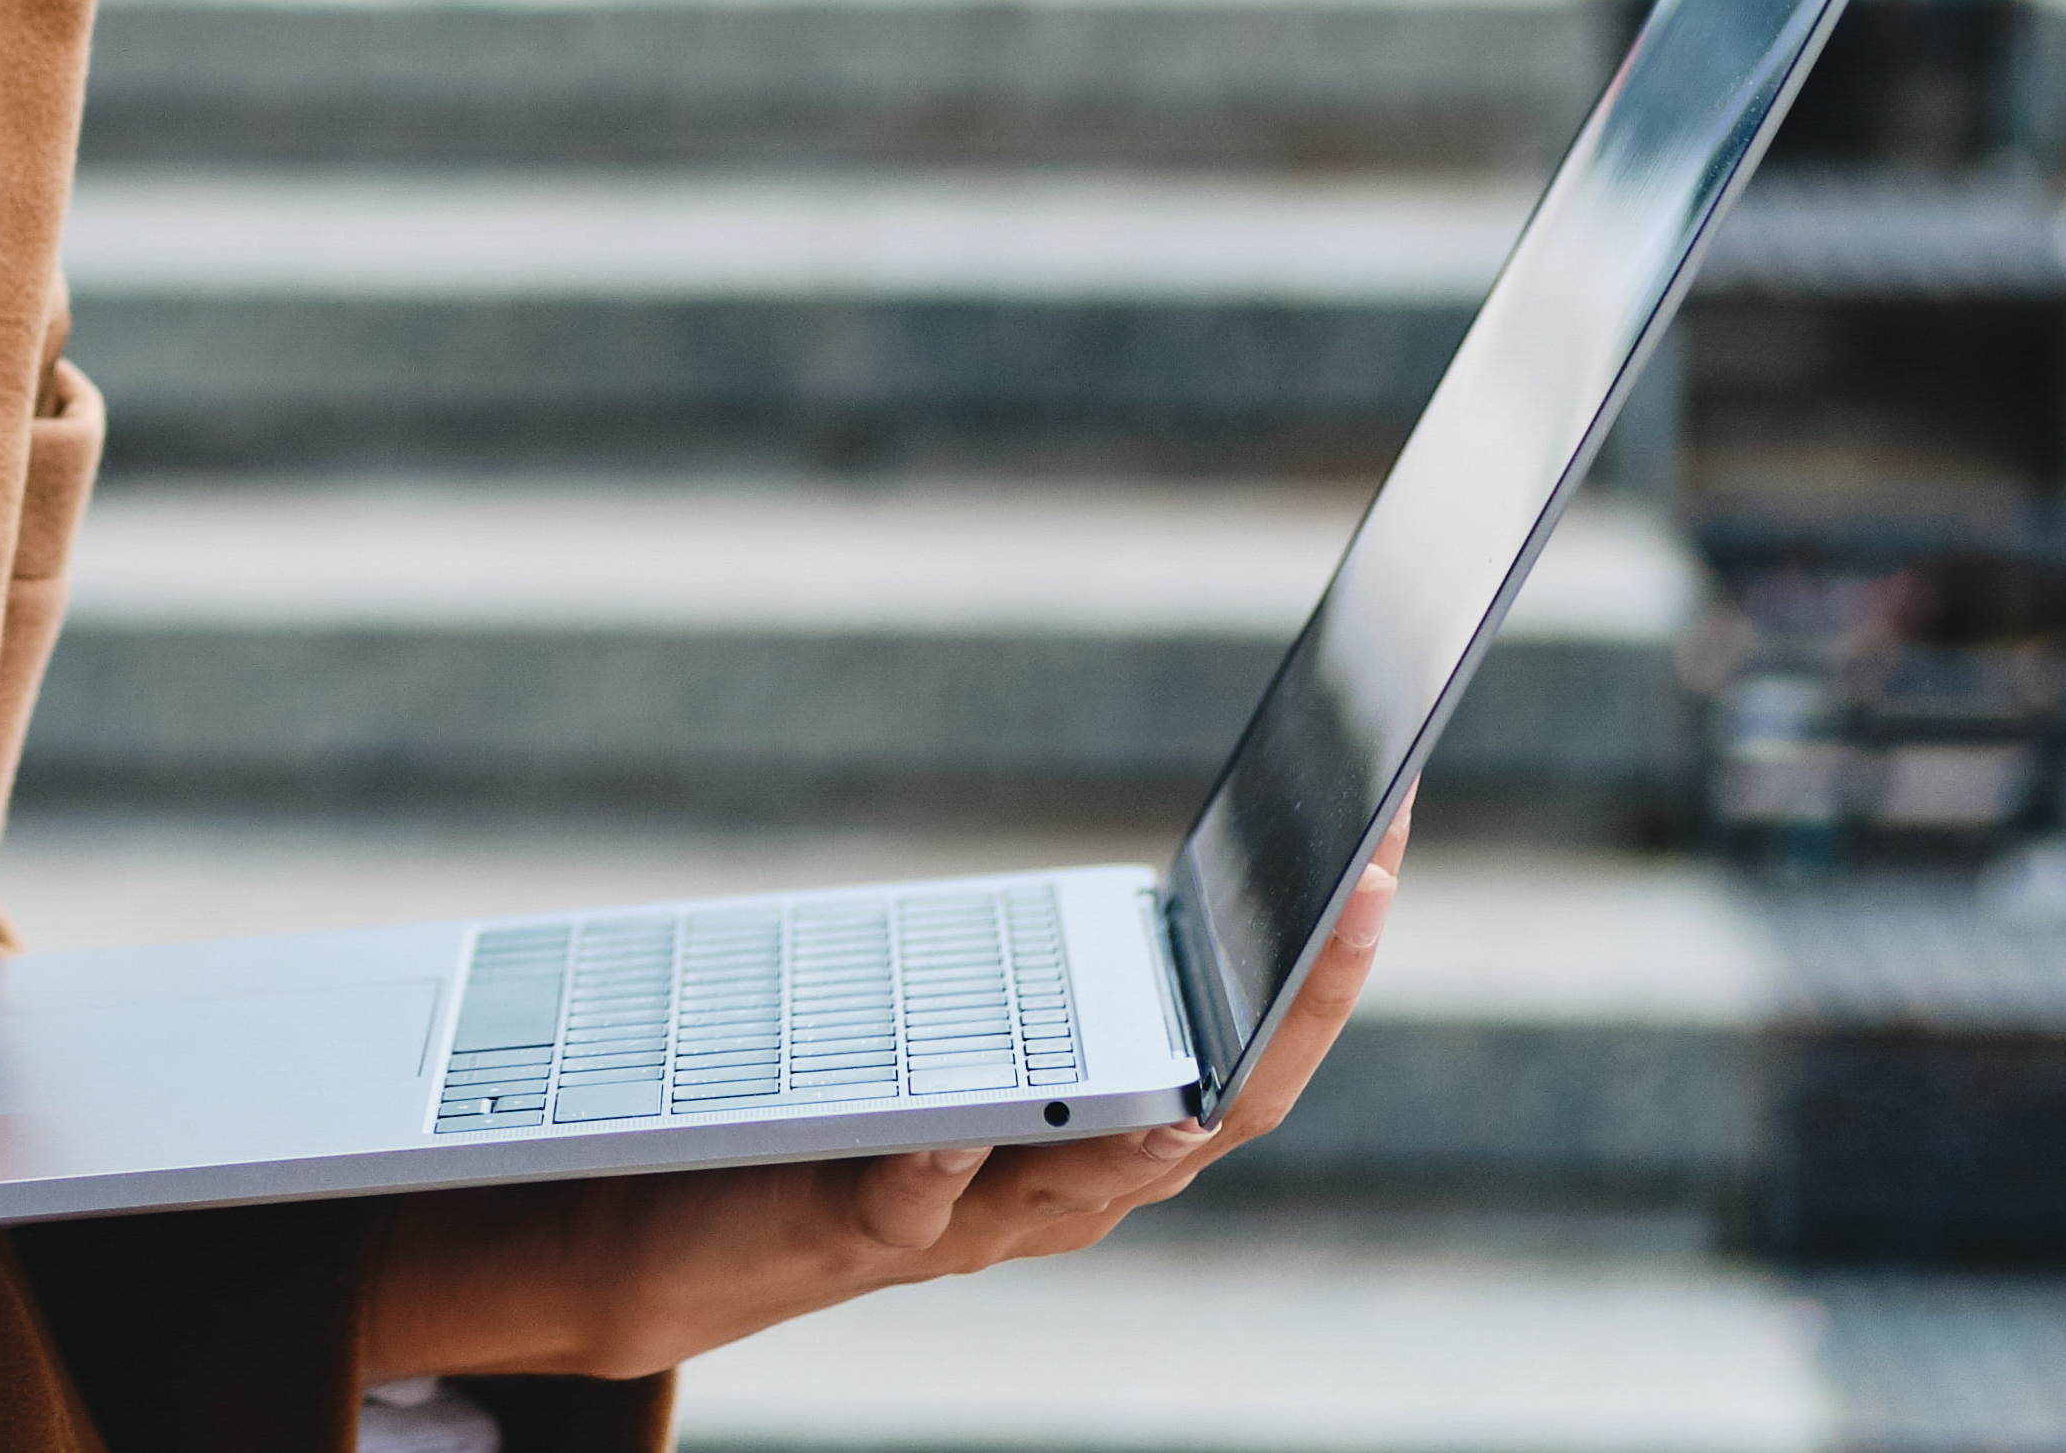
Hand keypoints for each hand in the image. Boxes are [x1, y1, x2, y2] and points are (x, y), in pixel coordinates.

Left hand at [359, 825, 1410, 1386]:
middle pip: (1219, 1112)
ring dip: (1147, 1126)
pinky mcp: (858, 1227)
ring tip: (1191, 1072)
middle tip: (1366, 891)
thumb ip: (1037, 968)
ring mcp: (970, 1219)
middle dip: (1302, 1012)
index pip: (1252, 1044)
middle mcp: (1066, 1184)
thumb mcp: (960, 1025)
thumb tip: (1134, 877)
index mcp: (1105, 1119)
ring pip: (1092, 1184)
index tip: (1390, 831)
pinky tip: (952, 1117)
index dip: (1332, 959)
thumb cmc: (835, 1102)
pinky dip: (942, 1164)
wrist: (676, 1234)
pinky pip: (914, 1204)